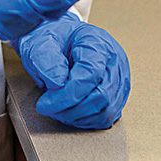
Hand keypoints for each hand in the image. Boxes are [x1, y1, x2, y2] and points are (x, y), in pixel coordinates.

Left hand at [16, 13, 129, 129]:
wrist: (60, 41)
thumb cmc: (53, 41)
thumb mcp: (40, 43)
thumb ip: (46, 60)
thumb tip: (58, 84)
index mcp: (97, 42)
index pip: (90, 74)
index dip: (67, 95)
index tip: (45, 104)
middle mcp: (115, 61)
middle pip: (101, 96)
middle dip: (71, 109)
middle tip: (48, 108)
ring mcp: (119, 79)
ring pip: (105, 111)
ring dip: (77, 117)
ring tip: (57, 109)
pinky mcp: (118, 95)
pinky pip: (106, 117)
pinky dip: (86, 120)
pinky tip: (69, 112)